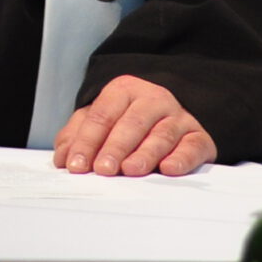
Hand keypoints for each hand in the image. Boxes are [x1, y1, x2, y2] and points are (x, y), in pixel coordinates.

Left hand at [51, 75, 216, 176]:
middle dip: (115, 147)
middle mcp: (153, 100)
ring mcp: (178, 117)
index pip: (102, 115)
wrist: (170, 113)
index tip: (77, 165)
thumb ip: (78, 135)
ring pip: (162, 134)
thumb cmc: (128, 121)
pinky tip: (168, 168)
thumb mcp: (100, 121)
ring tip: (131, 170)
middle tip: (103, 169)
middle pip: (132, 123)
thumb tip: (64, 158)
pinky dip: (182, 158)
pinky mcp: (198, 137)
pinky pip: (193, 146)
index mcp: (124, 91)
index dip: (87, 141)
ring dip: (146, 153)